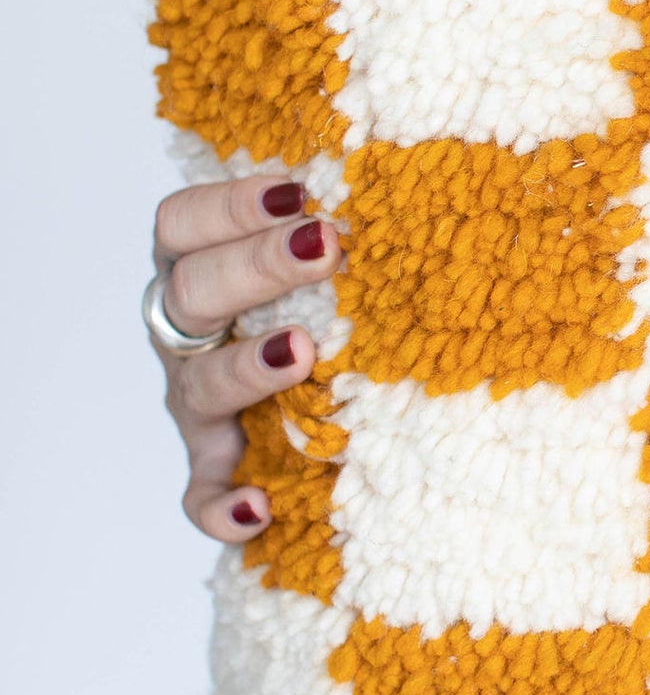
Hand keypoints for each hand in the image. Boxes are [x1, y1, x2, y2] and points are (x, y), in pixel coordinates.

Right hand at [149, 170, 343, 540]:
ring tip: (302, 354)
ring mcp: (198, 407)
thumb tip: (422, 188)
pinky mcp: (214, 470)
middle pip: (192, 292)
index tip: (297, 192)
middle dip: (256, 265)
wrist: (315, 413)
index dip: (227, 204)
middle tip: (324, 248)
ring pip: (199, 386)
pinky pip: (201, 496)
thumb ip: (338, 233)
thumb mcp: (323, 271)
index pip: (182, 225)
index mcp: (200, 272)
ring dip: (246, 369)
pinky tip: (260, 507)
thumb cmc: (323, 316)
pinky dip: (221, 507)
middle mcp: (189, 337)